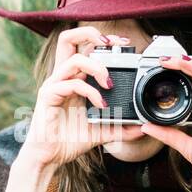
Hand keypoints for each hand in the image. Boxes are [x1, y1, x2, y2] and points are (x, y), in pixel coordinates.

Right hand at [15, 25, 146, 173]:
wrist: (50, 157)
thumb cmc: (69, 140)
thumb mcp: (102, 131)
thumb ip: (121, 126)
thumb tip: (143, 126)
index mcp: (73, 78)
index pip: (84, 45)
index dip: (102, 38)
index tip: (125, 44)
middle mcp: (62, 76)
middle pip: (68, 37)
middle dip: (91, 33)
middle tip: (112, 44)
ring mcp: (54, 84)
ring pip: (74, 58)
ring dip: (96, 67)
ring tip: (109, 83)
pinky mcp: (48, 96)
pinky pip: (71, 84)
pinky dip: (89, 91)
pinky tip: (100, 104)